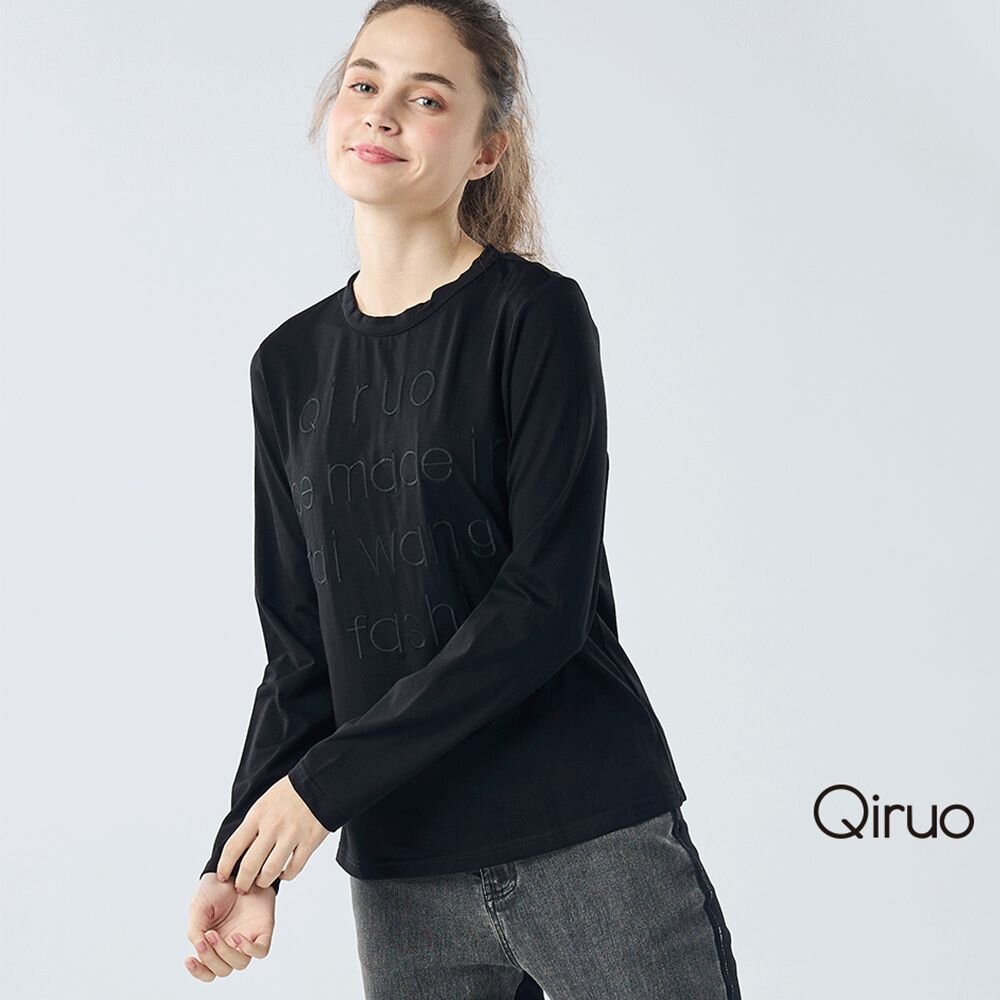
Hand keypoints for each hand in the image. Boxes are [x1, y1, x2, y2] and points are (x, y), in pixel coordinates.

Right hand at [184, 873, 274, 980]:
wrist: (236, 868)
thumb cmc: (216, 889)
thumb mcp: (198, 907)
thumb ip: (195, 930)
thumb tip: (199, 947)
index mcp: (214, 944)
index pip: (207, 970)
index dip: (199, 971)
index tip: (189, 959)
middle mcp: (231, 945)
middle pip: (223, 970)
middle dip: (211, 958)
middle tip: (207, 936)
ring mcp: (248, 939)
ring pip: (240, 963)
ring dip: (227, 954)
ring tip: (219, 934)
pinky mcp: (263, 930)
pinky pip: (261, 951)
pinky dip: (250, 949)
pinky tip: (239, 937)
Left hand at [218, 775, 328, 892]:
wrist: (319, 783)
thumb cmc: (290, 793)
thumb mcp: (264, 803)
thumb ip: (253, 825)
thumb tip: (240, 851)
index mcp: (258, 815)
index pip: (233, 847)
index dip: (224, 866)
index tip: (222, 876)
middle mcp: (272, 826)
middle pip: (250, 865)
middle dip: (243, 882)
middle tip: (242, 887)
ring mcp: (292, 835)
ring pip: (271, 871)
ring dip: (264, 881)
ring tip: (263, 881)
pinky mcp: (309, 841)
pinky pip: (294, 868)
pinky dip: (287, 875)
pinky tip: (284, 872)